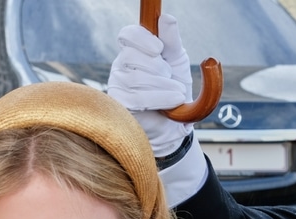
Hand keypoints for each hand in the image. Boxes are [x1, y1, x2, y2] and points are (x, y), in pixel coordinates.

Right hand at [107, 13, 192, 155]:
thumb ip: (172, 40)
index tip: (159, 49)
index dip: (142, 39)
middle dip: (158, 67)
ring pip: (137, 78)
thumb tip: (166, 18)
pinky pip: (138, 98)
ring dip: (164, 85)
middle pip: (132, 56)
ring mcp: (117, 86)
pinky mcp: (120, 107)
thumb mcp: (178, 61)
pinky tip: (172, 103)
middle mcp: (121, 66)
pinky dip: (160, 99)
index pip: (127, 34)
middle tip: (170, 76)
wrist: (176, 124)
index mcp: (134, 51)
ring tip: (177, 94)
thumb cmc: (175, 90)